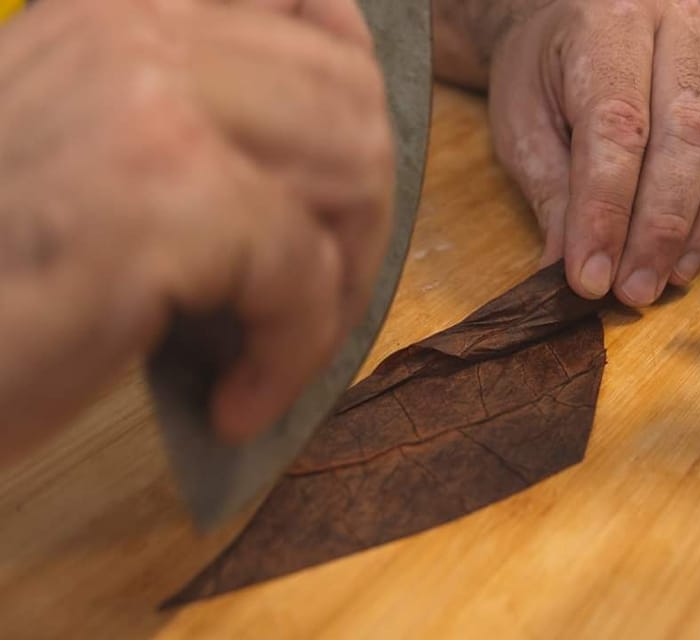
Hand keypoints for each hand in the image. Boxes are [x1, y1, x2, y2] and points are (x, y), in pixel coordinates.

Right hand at [0, 0, 392, 457]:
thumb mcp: (86, 153)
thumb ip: (195, 121)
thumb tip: (331, 158)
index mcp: (123, 10)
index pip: (308, 2)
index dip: (358, 89)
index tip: (350, 179)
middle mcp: (138, 32)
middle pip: (350, 99)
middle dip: (361, 215)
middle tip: (320, 297)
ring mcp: (151, 107)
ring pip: (349, 171)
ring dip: (338, 281)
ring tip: (280, 346)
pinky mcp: (163, 201)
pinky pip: (302, 274)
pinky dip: (293, 352)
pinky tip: (239, 401)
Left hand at [482, 0, 699, 304]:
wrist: (568, 16)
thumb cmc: (542, 71)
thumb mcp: (521, 123)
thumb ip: (550, 190)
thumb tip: (571, 268)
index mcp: (608, 25)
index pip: (617, 126)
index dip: (606, 212)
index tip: (591, 278)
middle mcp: (677, 25)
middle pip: (690, 133)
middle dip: (662, 226)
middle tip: (635, 289)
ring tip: (679, 274)